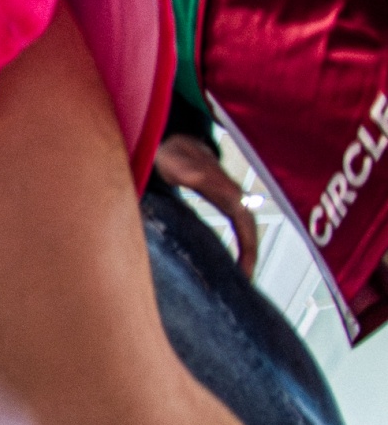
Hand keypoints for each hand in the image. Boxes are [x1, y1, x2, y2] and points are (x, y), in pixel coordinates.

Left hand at [155, 133, 257, 277]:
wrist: (177, 142)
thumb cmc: (173, 154)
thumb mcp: (176, 161)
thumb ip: (186, 170)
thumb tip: (198, 179)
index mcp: (227, 190)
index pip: (245, 222)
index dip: (248, 246)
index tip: (245, 270)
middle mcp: (235, 196)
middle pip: (250, 231)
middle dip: (251, 256)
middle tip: (246, 282)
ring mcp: (232, 200)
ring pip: (248, 231)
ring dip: (248, 254)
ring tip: (243, 280)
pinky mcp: (226, 204)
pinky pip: (239, 229)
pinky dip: (241, 247)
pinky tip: (234, 264)